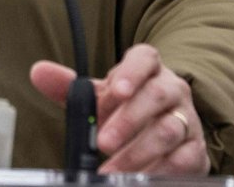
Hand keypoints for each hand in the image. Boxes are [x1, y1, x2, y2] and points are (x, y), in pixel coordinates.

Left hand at [30, 43, 208, 174]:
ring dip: (140, 152)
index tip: (115, 90)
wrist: (162, 133)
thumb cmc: (127, 108)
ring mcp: (186, 119)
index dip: (131, 72)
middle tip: (104, 142)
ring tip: (114, 170)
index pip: (144, 59)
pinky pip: (185, 158)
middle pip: (157, 96)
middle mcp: (172, 90)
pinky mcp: (194, 149)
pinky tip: (143, 178)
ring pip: (170, 129)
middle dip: (130, 120)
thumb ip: (70, 87)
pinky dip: (163, 170)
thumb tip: (39, 72)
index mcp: (148, 69)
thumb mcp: (100, 97)